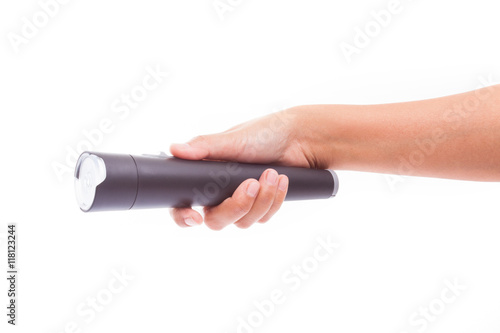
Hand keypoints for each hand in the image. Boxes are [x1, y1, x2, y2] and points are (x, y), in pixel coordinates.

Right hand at [169, 109, 317, 229]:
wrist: (298, 139)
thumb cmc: (263, 133)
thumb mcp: (233, 139)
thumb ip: (204, 146)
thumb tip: (175, 149)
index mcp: (205, 176)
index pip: (183, 205)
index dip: (183, 216)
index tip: (195, 217)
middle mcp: (219, 193)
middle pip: (216, 221)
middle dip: (237, 205)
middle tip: (251, 184)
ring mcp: (241, 202)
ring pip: (243, 222)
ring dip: (261, 200)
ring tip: (273, 174)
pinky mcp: (261, 207)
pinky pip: (263, 218)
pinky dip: (274, 200)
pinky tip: (282, 180)